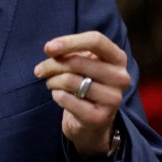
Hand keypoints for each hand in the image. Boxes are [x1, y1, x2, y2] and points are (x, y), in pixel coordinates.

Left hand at [33, 30, 130, 157]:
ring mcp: (113, 99)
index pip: (96, 40)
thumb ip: (69, 52)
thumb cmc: (86, 83)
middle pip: (77, 61)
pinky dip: (55, 95)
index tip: (48, 48)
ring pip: (69, 80)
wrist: (93, 121)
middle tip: (40, 70)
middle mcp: (121, 77)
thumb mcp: (82, 63)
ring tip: (52, 83)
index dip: (69, 41)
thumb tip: (50, 48)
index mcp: (118, 58)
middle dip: (52, 64)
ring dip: (52, 81)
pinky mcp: (98, 117)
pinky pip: (65, 98)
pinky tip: (59, 96)